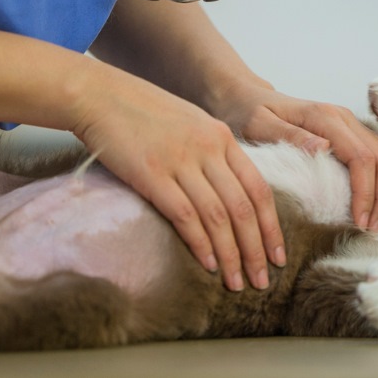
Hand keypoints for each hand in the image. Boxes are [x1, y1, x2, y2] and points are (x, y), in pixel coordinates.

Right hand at [70, 66, 285, 290]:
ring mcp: (180, 160)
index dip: (271, 226)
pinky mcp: (152, 174)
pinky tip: (208, 264)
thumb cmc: (141, 112)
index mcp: (221, 137)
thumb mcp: (189, 123)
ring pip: (218, 216)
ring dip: (231, 255)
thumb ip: (211, 152)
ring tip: (236, 282)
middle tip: (261, 281)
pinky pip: (185, 215)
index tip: (277, 254)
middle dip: (256, 250)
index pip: (258, 189)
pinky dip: (200, 244)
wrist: (100, 95)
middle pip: (243, 208)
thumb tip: (228, 192)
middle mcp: (208, 148)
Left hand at [212, 81, 377, 230]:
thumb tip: (324, 148)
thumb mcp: (258, 125)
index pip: (361, 158)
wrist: (247, 97)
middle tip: (377, 228)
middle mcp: (344, 118)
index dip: (366, 192)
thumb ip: (289, 136)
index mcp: (324, 118)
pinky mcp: (353, 132)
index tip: (360, 221)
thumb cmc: (248, 114)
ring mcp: (351, 124)